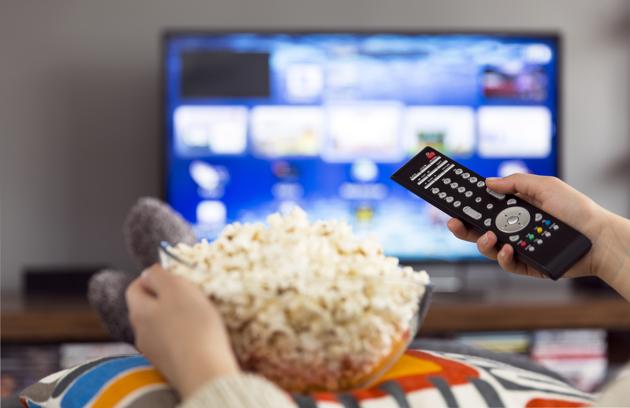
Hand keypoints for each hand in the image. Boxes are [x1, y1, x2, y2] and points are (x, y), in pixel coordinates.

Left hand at [126, 264, 238, 398]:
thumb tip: (149, 272)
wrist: (204, 371)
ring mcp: (154, 351)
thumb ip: (159, 276)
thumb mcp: (176, 288)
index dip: (151, 277)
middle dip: (164, 298)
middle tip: (188, 292)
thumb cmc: (192, 325)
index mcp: (139, 311)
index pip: (135, 287)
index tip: (172, 274)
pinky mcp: (170, 365)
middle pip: (147, 307)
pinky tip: (199, 335)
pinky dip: (183, 335)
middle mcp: (140, 332)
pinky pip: (173, 342)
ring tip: (197, 314)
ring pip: (160, 326)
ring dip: (174, 317)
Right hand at [446, 174, 607, 278]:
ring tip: (489, 237)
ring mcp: (518, 247)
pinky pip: (506, 264)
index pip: (484, 208)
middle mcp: (513, 229)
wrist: (598, 237)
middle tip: (453, 222)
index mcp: (515, 210)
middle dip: (462, 227)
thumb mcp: (546, 186)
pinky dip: (503, 257)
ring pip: (488, 248)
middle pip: (478, 230)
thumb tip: (489, 182)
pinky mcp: (527, 265)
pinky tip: (508, 249)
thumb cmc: (576, 209)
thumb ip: (516, 183)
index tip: (453, 202)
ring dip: (482, 242)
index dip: (467, 206)